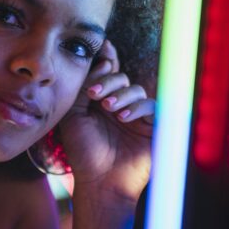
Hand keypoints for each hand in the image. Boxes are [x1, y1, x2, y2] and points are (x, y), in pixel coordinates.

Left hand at [57, 39, 154, 201]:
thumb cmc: (84, 153)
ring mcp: (137, 117)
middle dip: (108, 81)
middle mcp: (120, 106)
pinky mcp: (153, 127)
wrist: (99, 182)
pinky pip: (152, 106)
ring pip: (136, 90)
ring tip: (108, 108)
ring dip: (121, 94)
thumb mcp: (75, 116)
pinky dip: (137, 107)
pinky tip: (122, 116)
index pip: (108, 74)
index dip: (107, 59)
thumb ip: (84, 88)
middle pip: (121, 78)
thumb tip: (102, 62)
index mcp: (101, 101)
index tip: (102, 46)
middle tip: (94, 95)